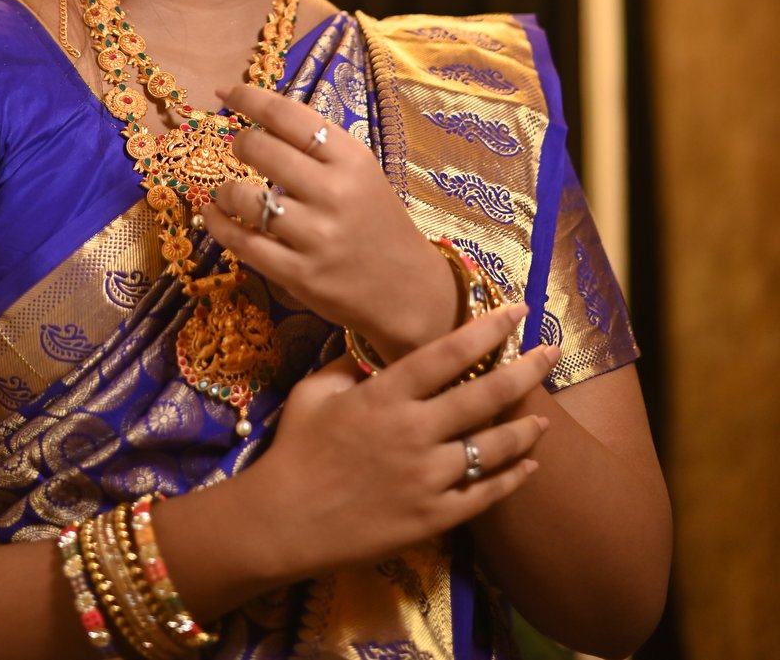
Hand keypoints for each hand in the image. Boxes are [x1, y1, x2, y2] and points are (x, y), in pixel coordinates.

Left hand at [202, 83, 457, 357]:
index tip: (226, 92)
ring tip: (230, 193)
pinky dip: (218, 224)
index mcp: (352, 159)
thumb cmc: (377, 221)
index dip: (249, 98)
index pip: (288, 115)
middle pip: (260, 148)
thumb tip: (261, 116)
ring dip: (227, 190)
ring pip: (245, 198)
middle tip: (241, 148)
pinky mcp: (299, 275)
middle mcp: (334, 192)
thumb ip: (318, 147)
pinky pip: (242, 242)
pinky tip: (213, 214)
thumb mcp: (361, 172)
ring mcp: (315, 236)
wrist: (408, 289)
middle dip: (240, 143)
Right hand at [248, 305, 556, 578]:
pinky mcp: (433, 519)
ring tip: (544, 418)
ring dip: (524, 429)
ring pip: (493, 448)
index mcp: (385, 395)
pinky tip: (529, 466)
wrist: (282, 522)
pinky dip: (512, 479)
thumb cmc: (296, 450)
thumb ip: (350, 366)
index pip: (448, 353)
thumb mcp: (315, 392)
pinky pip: (484, 495)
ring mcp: (427, 478)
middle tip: (552, 353)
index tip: (517, 311)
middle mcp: (414, 431)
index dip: (487, 329)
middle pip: (485, 395)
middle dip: (525, 370)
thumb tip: (377, 348)